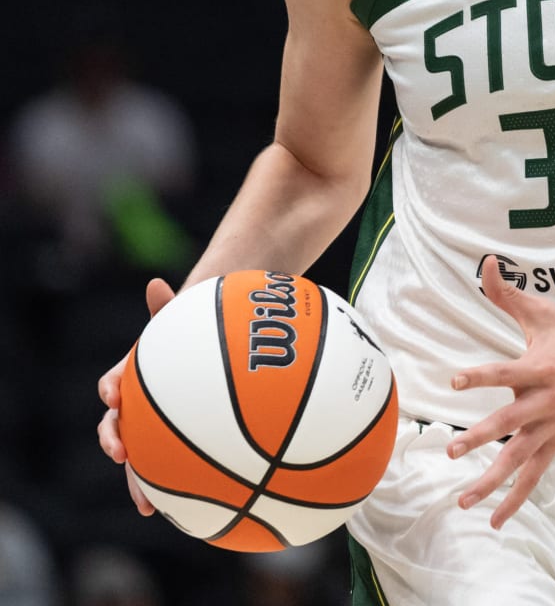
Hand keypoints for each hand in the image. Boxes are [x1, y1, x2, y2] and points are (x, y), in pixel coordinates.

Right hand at [96, 277, 175, 514]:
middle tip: (121, 452)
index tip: (114, 394)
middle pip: (117, 427)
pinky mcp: (173, 444)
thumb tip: (154, 283)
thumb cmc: (191, 334)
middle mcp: (138, 404)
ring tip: (146, 503)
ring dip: (138, 480)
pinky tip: (188, 507)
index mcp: (136, 376)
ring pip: (140, 456)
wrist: (206, 351)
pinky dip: (174, 487)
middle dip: (115, 442)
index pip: (114, 383)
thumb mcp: (182, 321)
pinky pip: (170, 467)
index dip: (112, 388)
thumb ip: (168, 309)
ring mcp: (154, 426)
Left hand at [447, 255, 554, 528]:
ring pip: (519, 458)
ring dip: (491, 480)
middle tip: (453, 449)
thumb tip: (485, 262)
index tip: (455, 380)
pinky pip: (534, 474)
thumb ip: (508, 293)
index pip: (504, 372)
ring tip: (463, 498)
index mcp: (538, 367)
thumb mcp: (542, 312)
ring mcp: (552, 425)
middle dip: (481, 437)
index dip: (480, 376)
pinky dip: (516, 498)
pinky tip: (495, 519)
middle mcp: (544, 400)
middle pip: (509, 423)